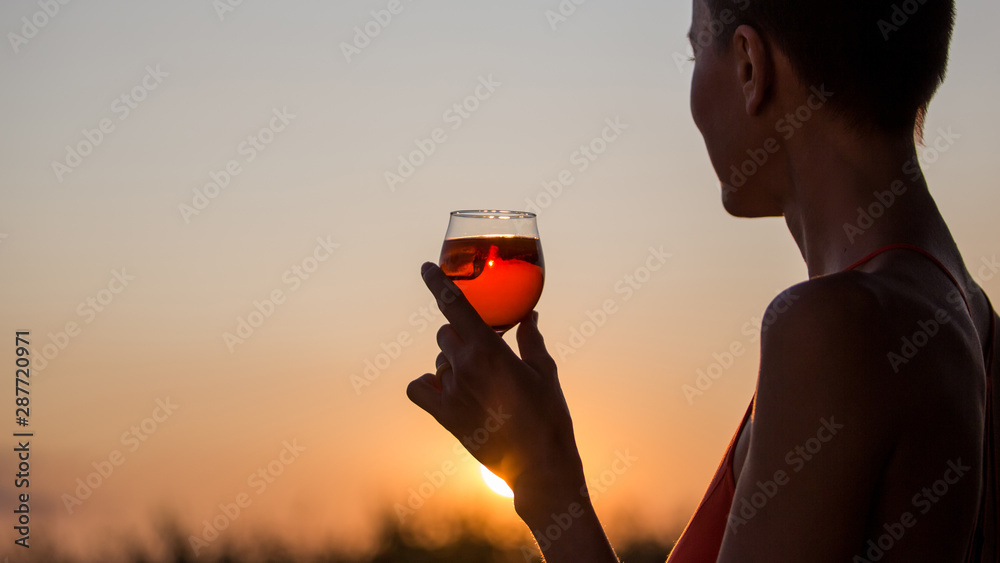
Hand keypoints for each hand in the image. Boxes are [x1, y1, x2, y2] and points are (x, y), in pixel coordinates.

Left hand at [406, 263, 586, 507]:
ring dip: (453, 360)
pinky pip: (420, 389)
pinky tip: (447, 388)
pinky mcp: (445, 416)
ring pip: (439, 359)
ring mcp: (451, 392)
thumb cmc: (548, 417)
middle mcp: (464, 367)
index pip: (454, 305)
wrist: (538, 467)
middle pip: (446, 333)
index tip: (425, 267)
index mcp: (489, 351)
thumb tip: (529, 315)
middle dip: (462, 334)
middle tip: (486, 350)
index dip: (436, 282)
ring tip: (480, 380)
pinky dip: (429, 384)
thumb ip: (531, 339)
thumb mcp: (545, 372)